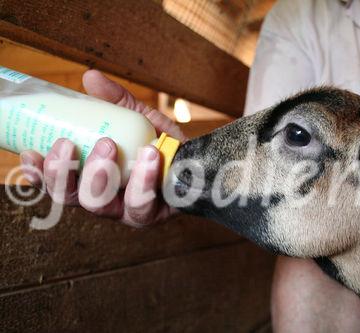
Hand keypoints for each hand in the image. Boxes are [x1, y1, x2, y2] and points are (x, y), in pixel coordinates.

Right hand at [20, 70, 185, 226]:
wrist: (197, 163)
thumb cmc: (160, 144)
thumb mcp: (137, 118)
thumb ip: (116, 101)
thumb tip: (90, 76)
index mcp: (93, 180)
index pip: (58, 184)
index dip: (40, 174)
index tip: (30, 153)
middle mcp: (106, 201)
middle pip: (72, 199)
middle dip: (64, 173)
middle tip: (69, 144)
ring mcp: (128, 212)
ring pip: (101, 206)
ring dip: (99, 173)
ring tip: (108, 143)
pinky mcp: (153, 215)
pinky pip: (142, 204)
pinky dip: (142, 178)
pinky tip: (148, 155)